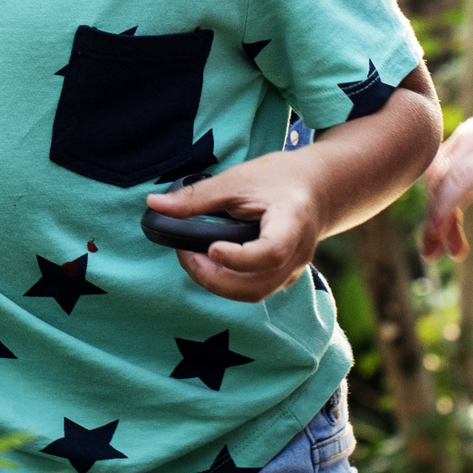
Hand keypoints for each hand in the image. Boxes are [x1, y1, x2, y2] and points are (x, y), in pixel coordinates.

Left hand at [147, 154, 325, 302]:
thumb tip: (155, 205)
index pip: (271, 252)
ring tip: (193, 259)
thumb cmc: (278, 178)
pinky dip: (229, 283)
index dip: (239, 258)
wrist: (317, 187)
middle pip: (258, 285)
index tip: (211, 248)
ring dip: (218, 284)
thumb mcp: (237, 179)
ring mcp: (293, 269)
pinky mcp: (284, 276)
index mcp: (292, 222)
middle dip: (215, 279)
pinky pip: (255, 290)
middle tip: (187, 256)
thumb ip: (197, 197)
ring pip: (254, 294)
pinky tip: (210, 264)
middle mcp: (298, 254)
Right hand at [422, 92, 472, 257]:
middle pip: (442, 181)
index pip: (462, 177)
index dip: (444, 205)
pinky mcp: (460, 141)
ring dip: (438, 214)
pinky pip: (441, 172)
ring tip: (454, 250)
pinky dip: (443, 200)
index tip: (434, 235)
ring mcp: (465, 136)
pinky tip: (454, 226)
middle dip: (433, 219)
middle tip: (432, 257)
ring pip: (437, 179)